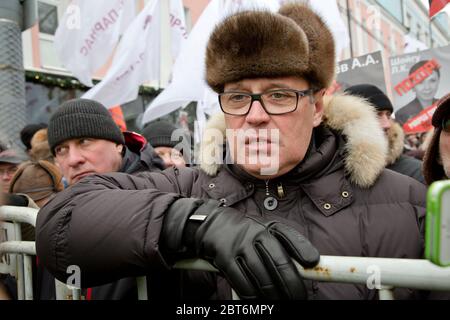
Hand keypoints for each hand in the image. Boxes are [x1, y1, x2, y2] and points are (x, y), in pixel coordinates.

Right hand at [190, 201, 319, 298]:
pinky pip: (243, 283)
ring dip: (273, 295)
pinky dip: (252, 296)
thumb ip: (284, 244)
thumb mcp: (264, 231)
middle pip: (279, 262)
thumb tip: (307, 263)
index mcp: (268, 227)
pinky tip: (258, 300)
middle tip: (298, 298)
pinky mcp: (225, 259)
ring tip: (279, 302)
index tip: (312, 263)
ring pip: (262, 277)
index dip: (302, 250)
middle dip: (292, 285)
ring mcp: (240, 246)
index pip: (288, 237)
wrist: (211, 225)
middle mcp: (255, 234)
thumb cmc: (245, 233)